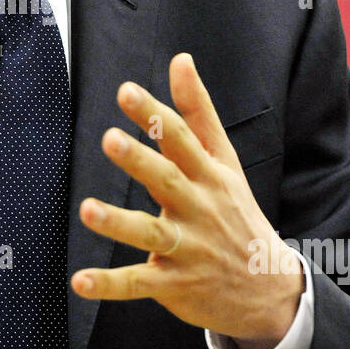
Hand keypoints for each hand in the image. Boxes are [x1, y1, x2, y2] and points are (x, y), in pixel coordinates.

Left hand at [70, 53, 302, 348]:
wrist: (269, 288)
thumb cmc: (237, 212)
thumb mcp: (224, 161)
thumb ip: (198, 112)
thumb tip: (180, 60)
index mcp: (209, 176)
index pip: (181, 140)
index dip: (154, 115)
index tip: (126, 92)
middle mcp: (198, 209)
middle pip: (167, 181)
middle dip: (139, 161)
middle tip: (110, 138)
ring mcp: (187, 249)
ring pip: (151, 234)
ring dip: (119, 223)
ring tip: (87, 209)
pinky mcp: (174, 285)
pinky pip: (138, 283)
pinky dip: (109, 284)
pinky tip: (80, 282)